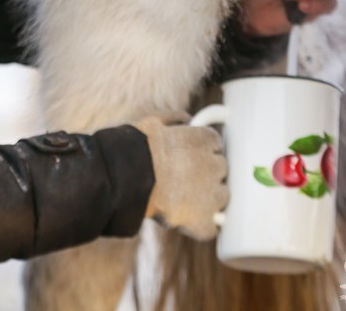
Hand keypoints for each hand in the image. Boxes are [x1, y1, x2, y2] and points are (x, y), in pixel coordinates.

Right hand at [134, 116, 227, 240]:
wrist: (125, 177)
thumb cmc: (136, 149)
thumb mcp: (154, 122)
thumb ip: (174, 119)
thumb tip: (186, 119)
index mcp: (207, 140)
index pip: (215, 146)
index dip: (201, 154)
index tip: (190, 159)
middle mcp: (215, 165)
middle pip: (220, 172)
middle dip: (205, 175)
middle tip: (183, 180)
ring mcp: (211, 194)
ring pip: (220, 198)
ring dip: (206, 199)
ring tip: (183, 201)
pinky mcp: (202, 220)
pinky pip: (210, 227)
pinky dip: (201, 226)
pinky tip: (187, 222)